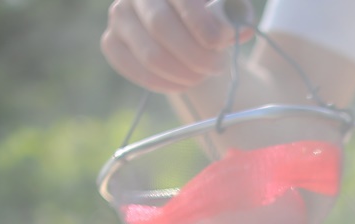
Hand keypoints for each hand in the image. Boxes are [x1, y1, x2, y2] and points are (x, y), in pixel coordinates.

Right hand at [101, 0, 247, 93]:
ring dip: (182, 73)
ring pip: (149, 54)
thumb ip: (236, 15)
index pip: (181, 0)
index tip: (220, 43)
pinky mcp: (111, 41)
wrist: (185, 29)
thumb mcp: (227, 9)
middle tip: (216, 67)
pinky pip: (132, 68)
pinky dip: (161, 83)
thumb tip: (242, 29)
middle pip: (161, 26)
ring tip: (201, 76)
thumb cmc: (209, 15)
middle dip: (194, 54)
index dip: (202, 24)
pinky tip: (181, 83)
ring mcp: (119, 15)